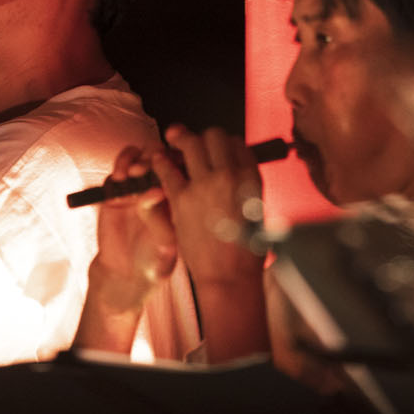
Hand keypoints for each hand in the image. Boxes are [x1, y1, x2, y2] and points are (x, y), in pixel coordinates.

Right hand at [85, 146, 178, 318]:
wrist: (125, 276)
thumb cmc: (153, 264)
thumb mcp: (162, 247)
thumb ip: (159, 221)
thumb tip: (156, 191)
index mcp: (180, 199)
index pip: (184, 169)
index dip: (178, 162)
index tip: (170, 167)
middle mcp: (159, 188)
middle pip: (162, 156)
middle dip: (154, 156)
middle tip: (144, 169)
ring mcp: (137, 188)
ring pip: (139, 157)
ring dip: (134, 158)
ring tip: (129, 173)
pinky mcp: (115, 192)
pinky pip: (118, 170)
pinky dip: (118, 168)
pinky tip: (118, 179)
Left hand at [152, 125, 265, 290]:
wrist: (229, 276)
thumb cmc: (246, 251)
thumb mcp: (257, 210)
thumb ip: (246, 186)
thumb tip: (237, 170)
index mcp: (251, 178)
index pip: (238, 143)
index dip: (226, 143)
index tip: (219, 148)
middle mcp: (230, 175)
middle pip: (214, 136)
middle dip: (204, 136)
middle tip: (194, 139)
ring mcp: (204, 185)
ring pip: (190, 144)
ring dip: (180, 138)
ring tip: (173, 137)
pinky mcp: (181, 199)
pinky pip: (167, 169)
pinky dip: (160, 161)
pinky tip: (157, 159)